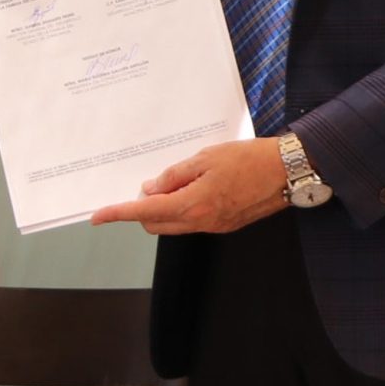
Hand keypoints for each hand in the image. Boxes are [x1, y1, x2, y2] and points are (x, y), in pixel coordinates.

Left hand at [88, 138, 289, 234]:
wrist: (287, 171)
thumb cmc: (248, 159)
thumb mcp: (203, 158)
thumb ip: (173, 176)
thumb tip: (150, 189)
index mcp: (192, 205)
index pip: (144, 213)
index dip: (118, 214)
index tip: (97, 216)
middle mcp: (201, 222)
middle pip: (156, 224)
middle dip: (142, 209)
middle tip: (147, 184)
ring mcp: (215, 226)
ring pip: (174, 225)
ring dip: (164, 209)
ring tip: (174, 181)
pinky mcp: (226, 225)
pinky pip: (193, 221)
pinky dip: (183, 208)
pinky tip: (192, 187)